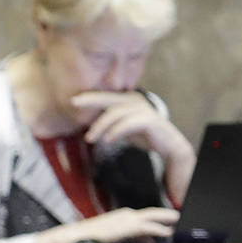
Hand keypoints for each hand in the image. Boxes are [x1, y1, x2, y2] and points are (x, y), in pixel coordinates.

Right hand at [70, 206, 180, 242]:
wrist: (80, 236)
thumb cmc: (95, 238)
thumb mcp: (118, 237)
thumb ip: (135, 237)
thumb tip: (150, 240)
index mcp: (124, 216)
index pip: (146, 215)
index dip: (159, 217)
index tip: (170, 220)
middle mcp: (127, 214)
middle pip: (152, 212)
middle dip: (166, 215)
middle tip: (179, 217)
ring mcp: (127, 219)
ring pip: (152, 217)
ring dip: (165, 219)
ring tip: (178, 221)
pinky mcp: (126, 226)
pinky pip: (146, 227)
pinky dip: (157, 229)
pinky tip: (166, 232)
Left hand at [75, 92, 190, 158]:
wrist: (169, 146)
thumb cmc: (144, 136)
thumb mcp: (122, 128)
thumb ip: (109, 123)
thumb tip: (89, 125)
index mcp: (128, 100)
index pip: (106, 96)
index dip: (89, 97)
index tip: (72, 100)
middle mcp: (136, 101)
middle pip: (109, 98)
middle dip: (91, 100)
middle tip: (73, 103)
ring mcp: (144, 109)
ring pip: (116, 112)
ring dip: (101, 125)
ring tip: (89, 138)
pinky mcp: (151, 120)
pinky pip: (130, 123)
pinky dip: (116, 131)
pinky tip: (107, 140)